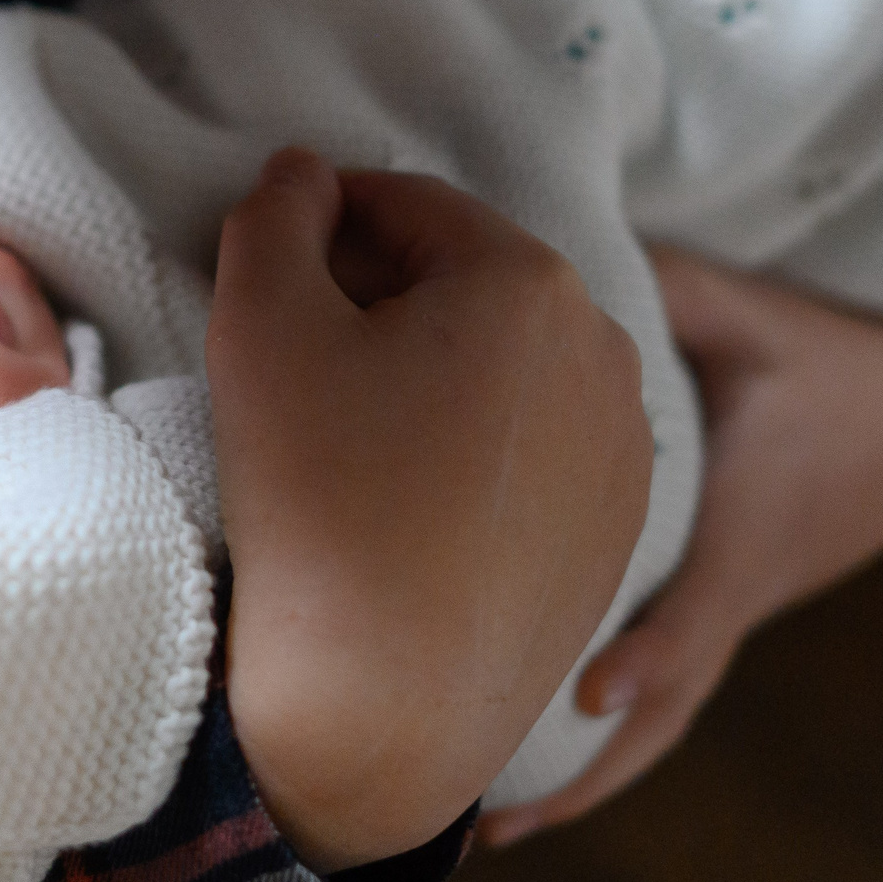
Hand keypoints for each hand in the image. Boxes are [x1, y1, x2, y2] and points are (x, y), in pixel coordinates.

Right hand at [210, 149, 652, 873]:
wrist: (385, 707)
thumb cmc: (318, 503)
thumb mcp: (258, 323)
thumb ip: (273, 216)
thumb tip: (304, 174)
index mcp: (529, 279)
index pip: (404, 208)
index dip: (319, 228)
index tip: (265, 282)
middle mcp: (605, 350)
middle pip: (464, 285)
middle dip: (380, 304)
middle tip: (298, 369)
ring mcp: (625, 448)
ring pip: (504, 371)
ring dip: (431, 380)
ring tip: (353, 446)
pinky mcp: (618, 530)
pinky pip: (534, 454)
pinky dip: (472, 457)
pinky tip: (410, 508)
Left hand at [477, 246, 882, 847]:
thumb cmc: (827, 362)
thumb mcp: (753, 316)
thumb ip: (672, 287)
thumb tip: (565, 262)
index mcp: (740, 531)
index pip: (693, 608)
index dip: (646, 652)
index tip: (585, 692)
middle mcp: (730, 591)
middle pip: (664, 706)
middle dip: (583, 770)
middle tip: (493, 826)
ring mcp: (724, 611)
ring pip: (658, 717)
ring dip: (585, 775)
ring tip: (494, 832)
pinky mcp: (712, 611)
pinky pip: (657, 691)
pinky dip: (601, 736)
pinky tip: (527, 762)